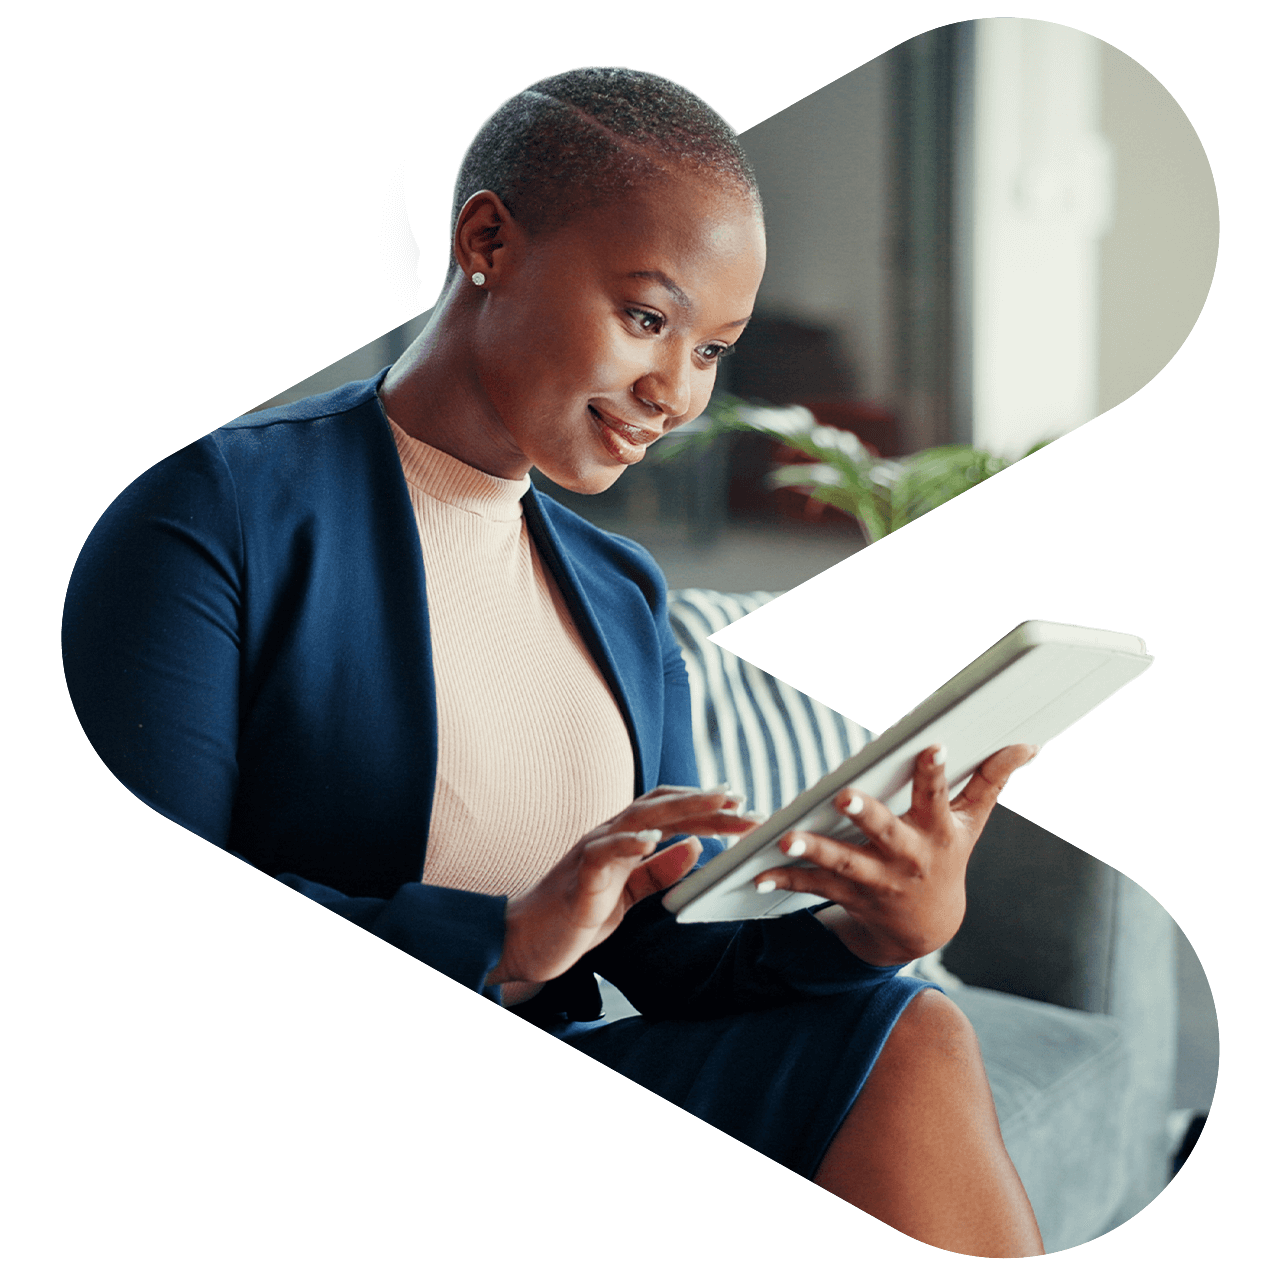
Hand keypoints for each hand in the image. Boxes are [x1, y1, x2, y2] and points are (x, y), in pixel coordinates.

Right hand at [487, 785, 759, 986]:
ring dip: (681, 811)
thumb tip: (694, 848)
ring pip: (639, 818)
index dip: (704, 805)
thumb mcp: (628, 894)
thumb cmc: (575, 915)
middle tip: (744, 804)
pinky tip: (651, 840)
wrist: (525, 941)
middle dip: (706, 804)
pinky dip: (627, 843)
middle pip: (663, 807)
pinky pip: (603, 852)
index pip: (669, 812)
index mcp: (623, 840)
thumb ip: (658, 871)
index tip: (741, 807)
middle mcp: (609, 835)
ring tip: (714, 807)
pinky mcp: (578, 877)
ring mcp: (592, 851)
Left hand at [751, 744, 1036, 966]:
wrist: (926, 927)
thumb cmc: (947, 857)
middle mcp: (907, 856)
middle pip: (885, 832)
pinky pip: (813, 885)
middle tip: (846, 795)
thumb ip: (991, 780)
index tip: (932, 747)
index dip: (935, 773)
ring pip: (842, 863)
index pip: (937, 796)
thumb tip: (1026, 743)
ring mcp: (876, 879)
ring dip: (814, 850)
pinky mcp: (847, 894)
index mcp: (936, 832)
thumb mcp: (971, 822)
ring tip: (787, 838)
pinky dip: (786, 878)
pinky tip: (759, 872)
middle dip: (866, 814)